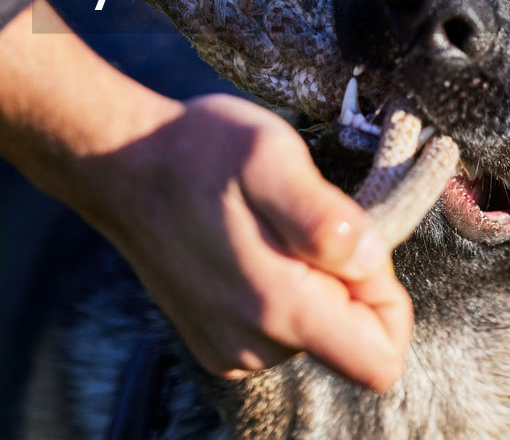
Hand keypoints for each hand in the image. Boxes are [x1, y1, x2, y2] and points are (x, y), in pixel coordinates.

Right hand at [71, 94, 412, 390]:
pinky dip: (280, 288)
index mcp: (279, 308)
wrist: (122, 161)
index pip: (380, 358)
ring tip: (267, 225)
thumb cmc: (199, 151)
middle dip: (346, 281)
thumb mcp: (271, 154)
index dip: (387, 298)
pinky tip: (246, 243)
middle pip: (349, 340)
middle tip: (299, 220)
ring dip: (311, 281)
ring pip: (315, 332)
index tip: (351, 244)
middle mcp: (255, 346)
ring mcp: (229, 348)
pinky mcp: (212, 340)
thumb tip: (370, 260)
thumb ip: (326, 217)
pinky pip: (277, 330)